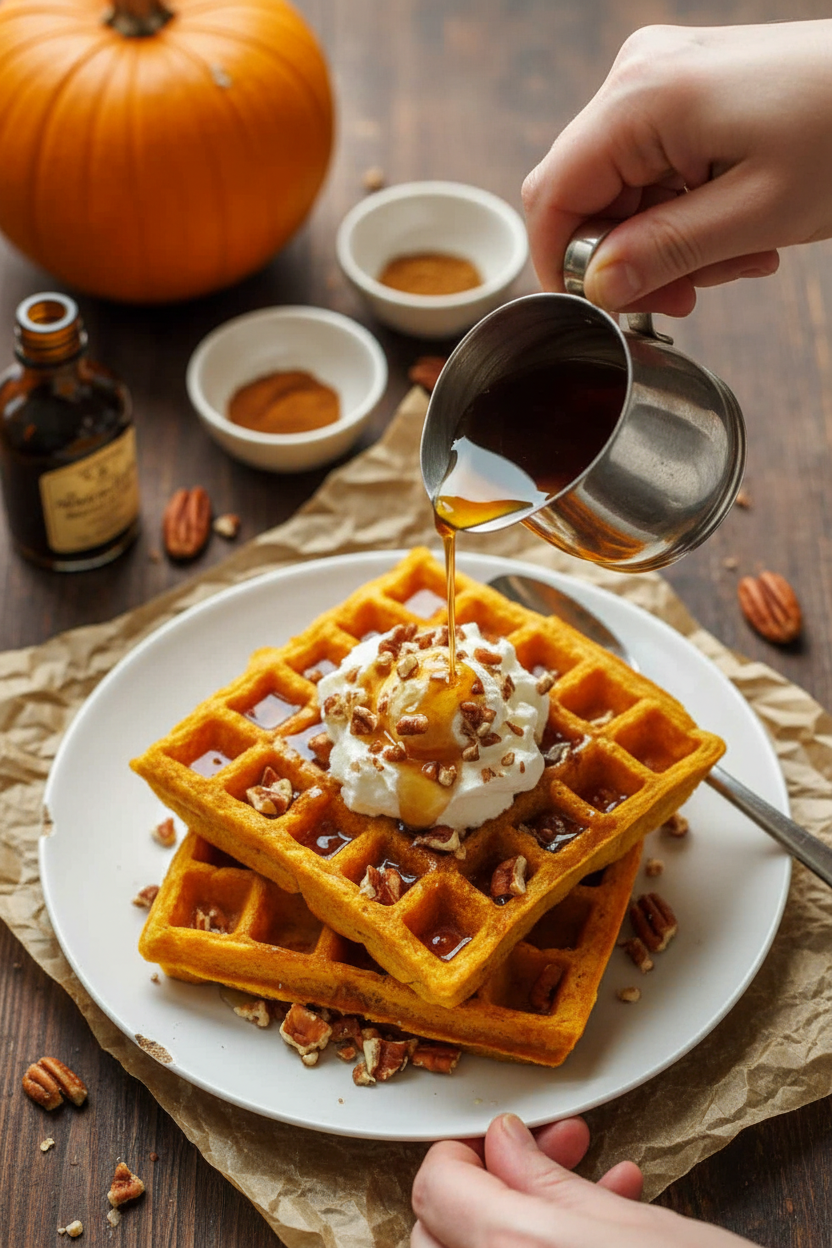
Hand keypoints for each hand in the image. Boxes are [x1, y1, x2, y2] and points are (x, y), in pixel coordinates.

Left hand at [411, 1113, 757, 1246]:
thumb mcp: (638, 1228)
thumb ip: (550, 1182)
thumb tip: (505, 1143)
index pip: (435, 1187)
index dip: (466, 1152)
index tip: (502, 1140)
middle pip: (441, 1233)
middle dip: (492, 1186)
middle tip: (549, 1154)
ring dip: (523, 1220)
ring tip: (598, 1184)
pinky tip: (612, 1227)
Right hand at [522, 21, 831, 314]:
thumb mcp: (754, 215)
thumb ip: (661, 253)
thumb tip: (595, 288)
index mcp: (641, 99)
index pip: (552, 195)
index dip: (564, 265)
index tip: (603, 310)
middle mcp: (638, 76)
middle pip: (584, 193)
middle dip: (628, 257)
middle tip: (687, 297)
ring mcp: (662, 76)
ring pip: (623, 188)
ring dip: (666, 241)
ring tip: (736, 259)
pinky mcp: (687, 86)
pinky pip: (655, 166)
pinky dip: (686, 210)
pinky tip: (738, 230)